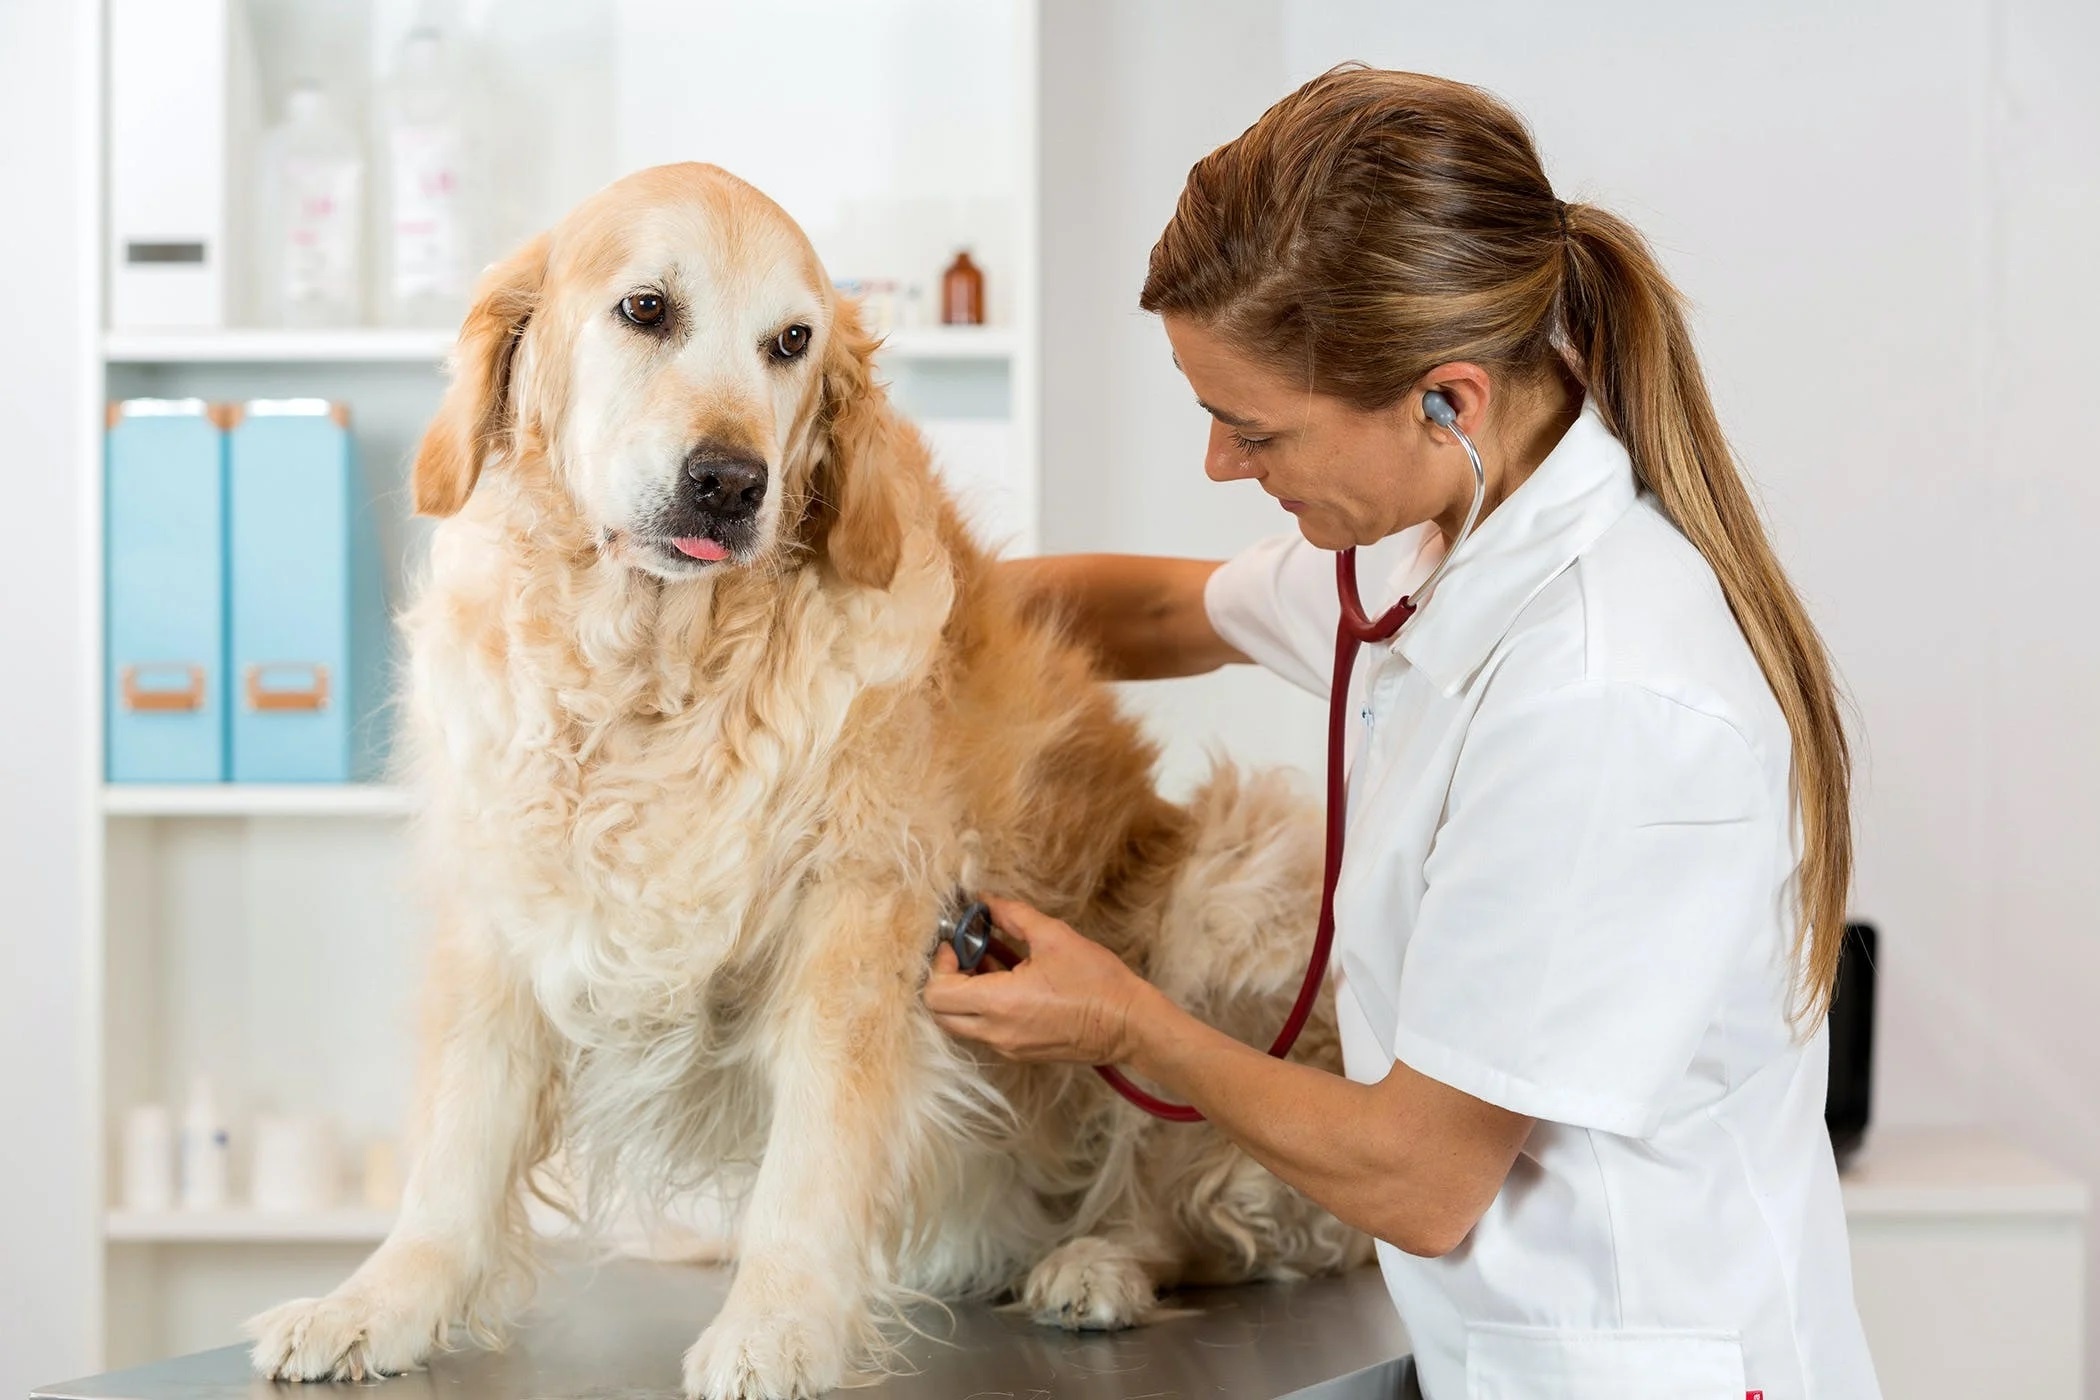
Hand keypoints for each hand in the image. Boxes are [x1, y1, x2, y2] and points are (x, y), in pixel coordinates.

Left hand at [923, 896, 1155, 1064]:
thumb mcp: (1054, 937)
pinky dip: (983, 1007)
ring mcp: (1007, 1046)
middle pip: (941, 1014)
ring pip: (961, 1024)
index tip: (957, 943)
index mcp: (1000, 1003)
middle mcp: (996, 1032)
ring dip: (963, 994)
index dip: (939, 964)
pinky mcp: (1020, 1051)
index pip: (938, 993)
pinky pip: (984, 1031)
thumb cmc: (1096, 982)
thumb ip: (1013, 916)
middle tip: (966, 953)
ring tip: (990, 962)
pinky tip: (1009, 980)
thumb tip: (987, 900)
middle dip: (944, 980)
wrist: (1129, 1025)